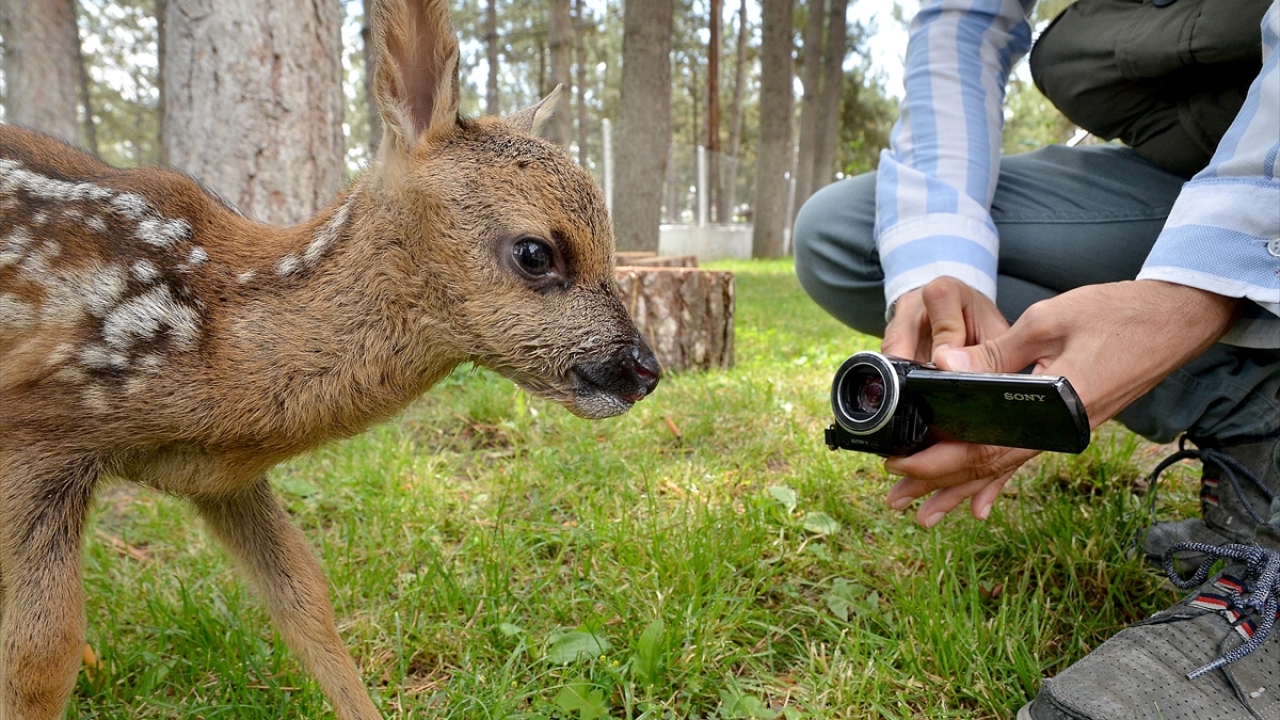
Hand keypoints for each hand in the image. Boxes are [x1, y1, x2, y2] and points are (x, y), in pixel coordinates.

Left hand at [884, 280, 1241, 526]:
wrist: (1175, 318)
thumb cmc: (1116, 314)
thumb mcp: (1046, 323)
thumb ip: (994, 351)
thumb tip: (943, 365)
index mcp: (1053, 409)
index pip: (986, 449)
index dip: (939, 462)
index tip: (900, 466)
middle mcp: (1059, 432)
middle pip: (989, 467)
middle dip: (939, 484)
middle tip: (895, 499)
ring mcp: (1066, 432)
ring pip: (1004, 468)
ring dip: (961, 488)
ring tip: (924, 513)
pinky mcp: (1070, 424)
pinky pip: (1024, 457)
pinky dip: (996, 478)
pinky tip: (979, 503)